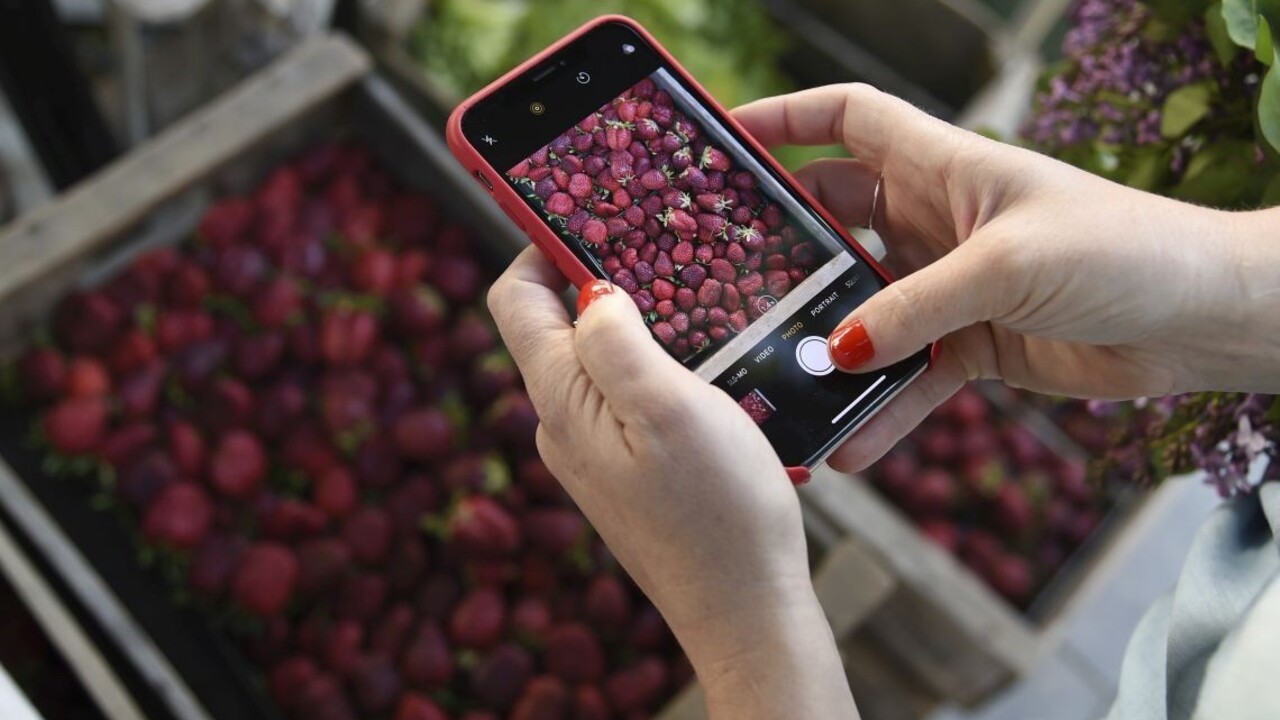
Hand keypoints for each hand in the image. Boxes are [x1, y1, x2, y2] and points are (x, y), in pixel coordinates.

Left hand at [487, 248, 857, 718]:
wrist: (744, 610)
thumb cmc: (718, 510)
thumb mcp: (670, 408)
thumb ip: (616, 341)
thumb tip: (589, 291)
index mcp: (560, 400)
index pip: (514, 298)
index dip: (541, 245)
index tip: (592, 214)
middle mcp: (561, 425)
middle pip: (556, 325)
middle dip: (601, 280)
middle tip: (665, 254)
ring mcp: (591, 453)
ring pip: (598, 361)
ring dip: (638, 327)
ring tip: (698, 312)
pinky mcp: (625, 473)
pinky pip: (626, 399)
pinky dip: (656, 370)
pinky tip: (707, 375)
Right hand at [735, 84, 1276, 471]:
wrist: (1202, 317)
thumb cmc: (1122, 251)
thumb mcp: (1006, 267)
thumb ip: (915, 306)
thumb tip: (837, 353)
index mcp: (945, 167)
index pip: (848, 120)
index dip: (786, 119)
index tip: (726, 140)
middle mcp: (937, 220)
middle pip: (837, 218)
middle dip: (785, 245)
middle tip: (725, 276)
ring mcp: (950, 284)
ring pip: (864, 308)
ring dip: (827, 342)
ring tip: (777, 375)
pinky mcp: (972, 344)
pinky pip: (909, 376)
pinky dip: (882, 409)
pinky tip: (851, 446)